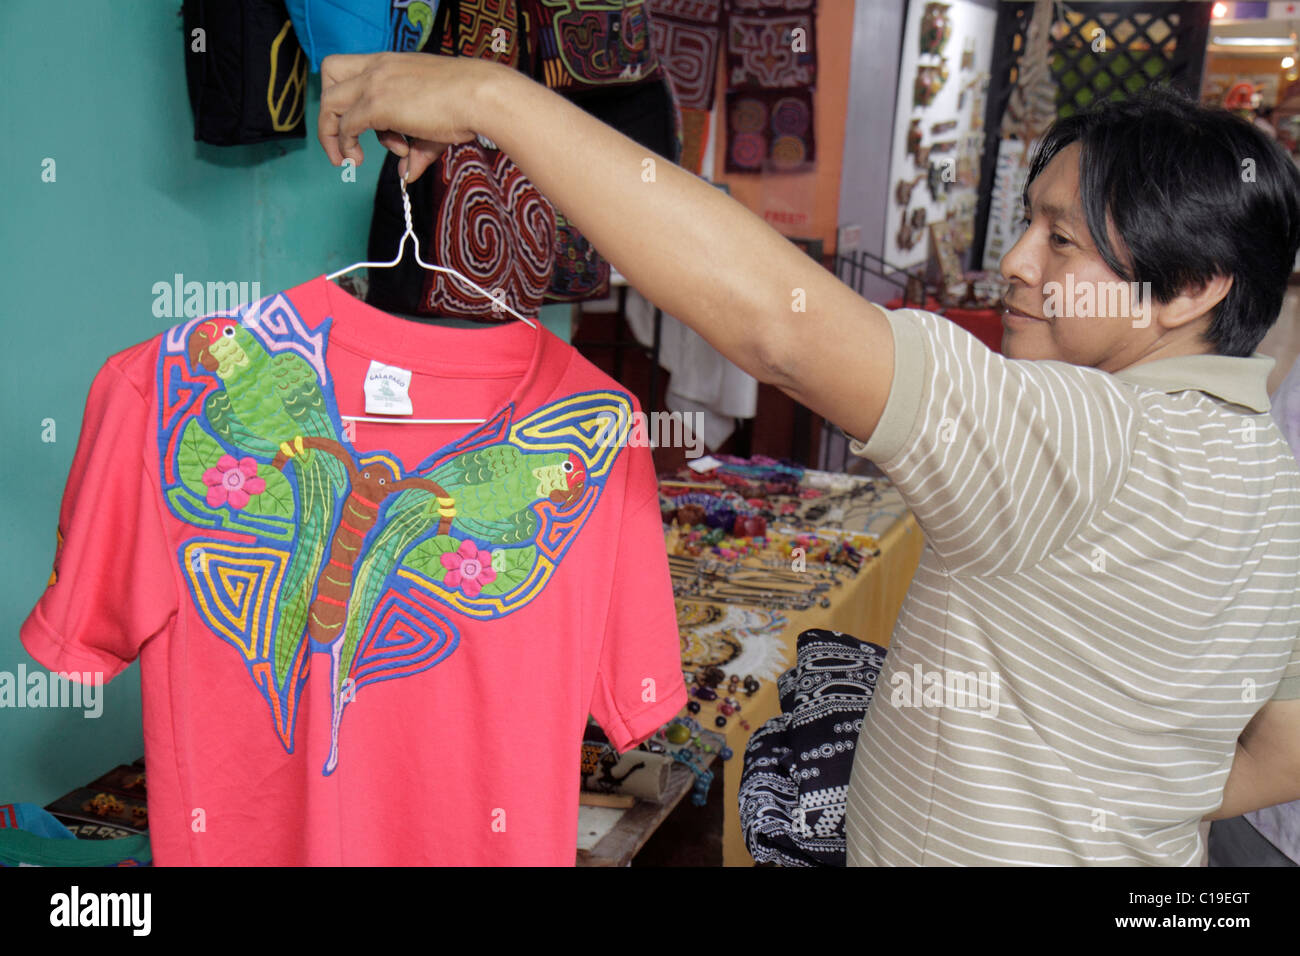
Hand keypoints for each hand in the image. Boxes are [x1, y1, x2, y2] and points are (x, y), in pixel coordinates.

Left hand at [318, 52, 492, 181]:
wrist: (479, 95)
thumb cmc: (465, 103)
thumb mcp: (434, 125)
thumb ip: (417, 151)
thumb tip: (407, 173)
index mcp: (390, 63)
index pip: (351, 68)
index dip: (348, 94)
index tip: (362, 124)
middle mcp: (377, 68)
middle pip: (329, 75)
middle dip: (329, 108)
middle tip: (343, 137)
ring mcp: (374, 84)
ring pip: (329, 102)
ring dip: (331, 133)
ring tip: (352, 159)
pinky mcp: (375, 105)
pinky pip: (345, 126)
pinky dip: (345, 146)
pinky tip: (359, 160)